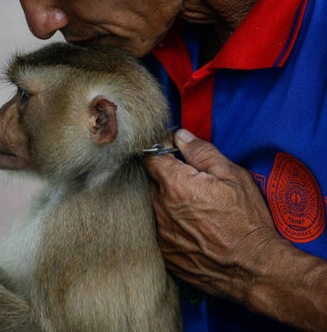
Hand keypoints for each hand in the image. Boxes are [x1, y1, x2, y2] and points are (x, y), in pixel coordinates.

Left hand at [143, 129, 281, 301]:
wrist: (254, 268)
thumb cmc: (247, 220)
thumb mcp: (233, 176)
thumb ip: (202, 152)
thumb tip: (181, 136)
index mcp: (175, 184)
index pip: (150, 157)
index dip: (160, 150)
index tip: (172, 150)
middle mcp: (160, 207)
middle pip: (152, 181)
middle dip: (166, 176)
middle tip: (190, 180)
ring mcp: (159, 232)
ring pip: (154, 205)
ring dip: (167, 201)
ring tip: (192, 206)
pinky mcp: (164, 252)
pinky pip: (159, 229)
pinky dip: (170, 223)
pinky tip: (191, 227)